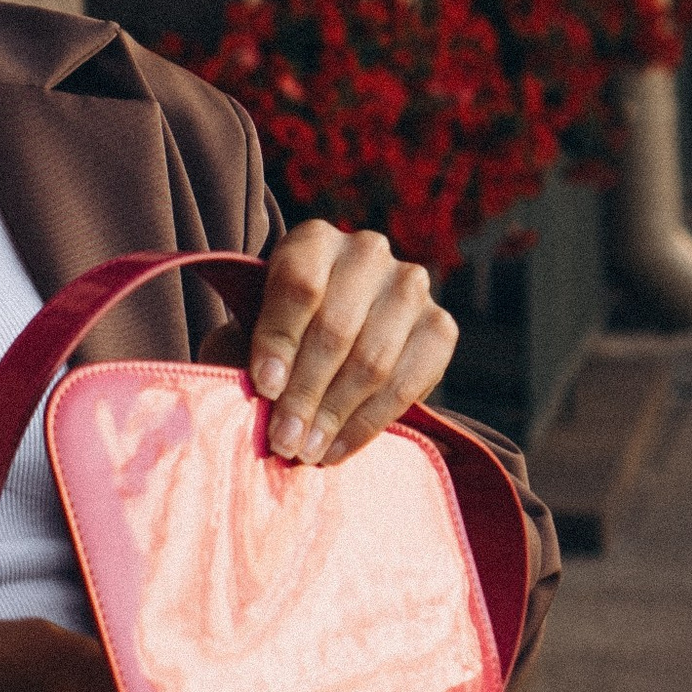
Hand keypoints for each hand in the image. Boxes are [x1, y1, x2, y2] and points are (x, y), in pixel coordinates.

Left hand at [240, 220, 457, 465]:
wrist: (331, 341)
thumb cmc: (281, 336)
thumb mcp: (253, 331)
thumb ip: (251, 352)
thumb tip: (262, 394)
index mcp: (314, 239)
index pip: (299, 285)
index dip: (279, 339)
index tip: (263, 388)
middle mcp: (367, 252)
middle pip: (336, 329)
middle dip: (305, 393)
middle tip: (283, 439)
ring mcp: (410, 287)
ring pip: (372, 360)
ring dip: (336, 414)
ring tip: (307, 452)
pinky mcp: (440, 326)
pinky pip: (409, 382)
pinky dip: (371, 422)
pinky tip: (339, 448)